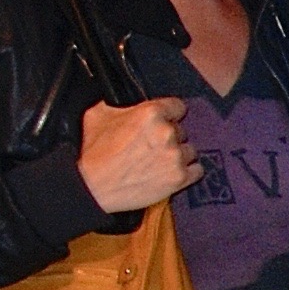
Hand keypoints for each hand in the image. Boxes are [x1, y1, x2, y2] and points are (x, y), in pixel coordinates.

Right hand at [78, 98, 201, 213]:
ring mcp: (175, 156)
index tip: (165, 120)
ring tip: (159, 161)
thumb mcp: (98, 114)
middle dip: (169, 136)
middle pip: (181, 130)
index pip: (177, 106)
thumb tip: (128, 101)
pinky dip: (187, 172)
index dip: (169, 114)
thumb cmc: (93, 152)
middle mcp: (167, 132)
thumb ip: (120, 103)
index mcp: (151, 113)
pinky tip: (172, 172)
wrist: (91, 187)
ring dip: (178, 155)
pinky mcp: (179, 178)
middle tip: (152, 146)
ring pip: (190, 150)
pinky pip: (197, 170)